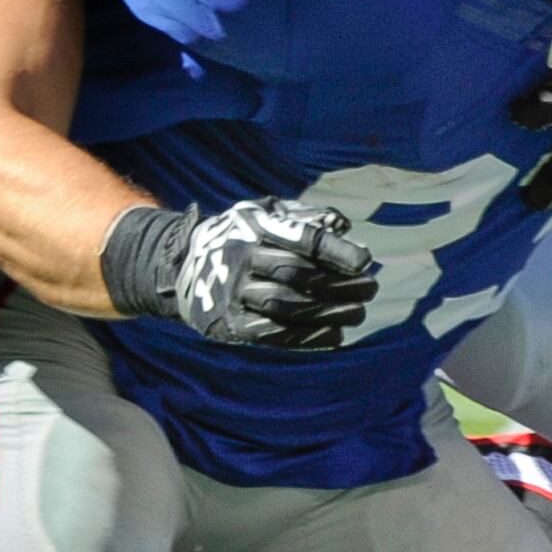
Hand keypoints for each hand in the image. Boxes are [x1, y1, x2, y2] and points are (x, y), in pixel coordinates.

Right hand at [104, 199, 378, 351]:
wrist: (180, 266)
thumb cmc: (239, 236)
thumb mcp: (263, 213)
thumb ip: (302, 216)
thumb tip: (343, 224)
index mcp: (254, 226)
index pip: (300, 238)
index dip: (335, 250)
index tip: (366, 261)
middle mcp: (240, 258)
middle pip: (296, 273)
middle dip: (339, 284)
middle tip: (371, 289)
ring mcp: (232, 293)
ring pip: (286, 305)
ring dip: (328, 313)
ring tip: (358, 313)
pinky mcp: (227, 324)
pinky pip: (272, 334)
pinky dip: (307, 338)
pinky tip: (336, 336)